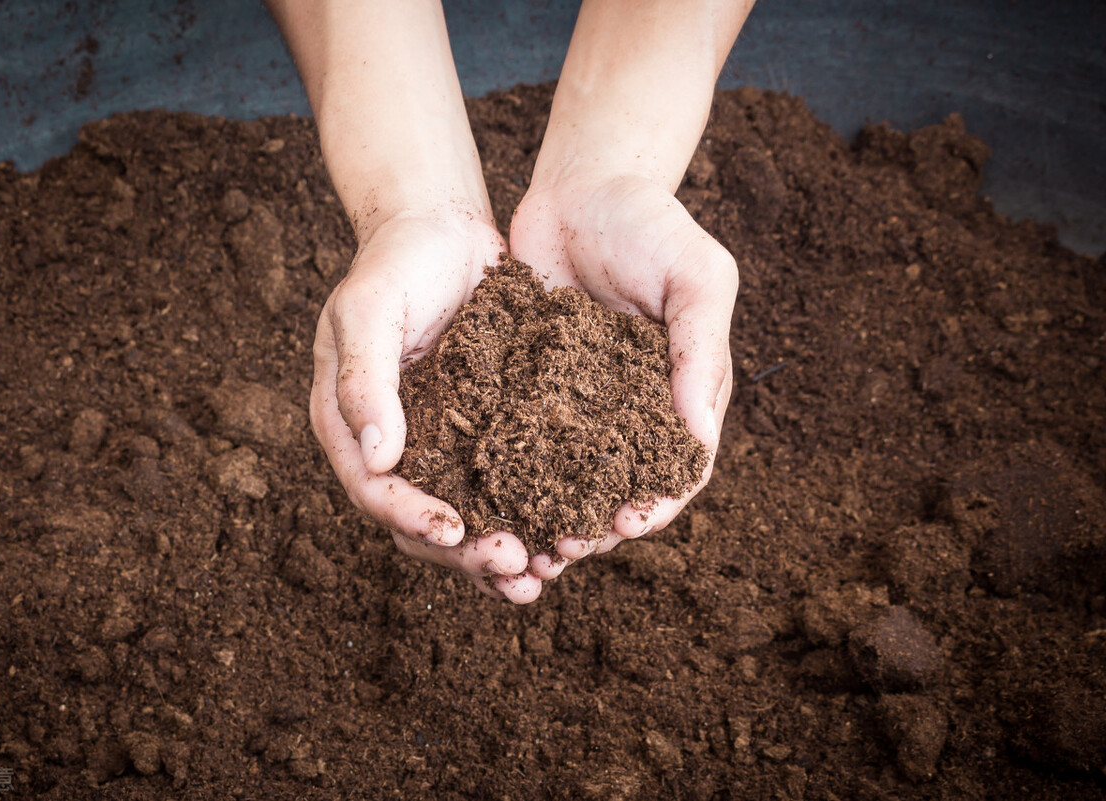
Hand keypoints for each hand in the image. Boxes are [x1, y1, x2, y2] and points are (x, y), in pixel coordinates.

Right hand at [309, 211, 542, 602]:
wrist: (441, 228)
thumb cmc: (396, 262)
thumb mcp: (370, 309)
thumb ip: (364, 379)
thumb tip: (376, 457)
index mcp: (350, 425)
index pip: (374, 491)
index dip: (412, 517)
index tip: (456, 531)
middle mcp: (393, 447)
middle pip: (419, 522)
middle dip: (465, 552)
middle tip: (517, 566)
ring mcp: (438, 444)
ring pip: (464, 517)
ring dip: (499, 553)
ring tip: (543, 576)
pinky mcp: (482, 433)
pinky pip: (502, 487)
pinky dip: (528, 515)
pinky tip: (563, 535)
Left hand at [509, 172, 736, 579]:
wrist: (581, 183)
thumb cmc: (650, 223)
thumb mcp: (696, 276)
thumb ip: (699, 351)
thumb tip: (699, 438)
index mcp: (684, 391)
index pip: (678, 467)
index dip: (657, 503)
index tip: (627, 525)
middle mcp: (632, 407)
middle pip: (619, 485)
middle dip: (595, 524)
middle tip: (564, 551)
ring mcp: (580, 400)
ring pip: (567, 475)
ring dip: (550, 513)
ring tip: (524, 544)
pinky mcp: (532, 386)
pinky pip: (522, 438)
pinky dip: (511, 472)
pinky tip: (487, 496)